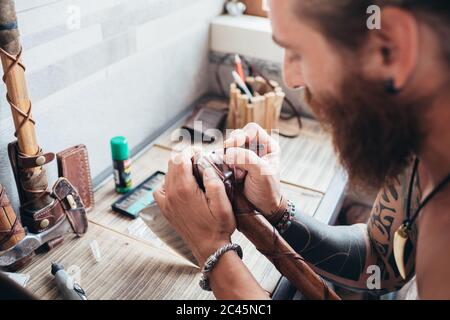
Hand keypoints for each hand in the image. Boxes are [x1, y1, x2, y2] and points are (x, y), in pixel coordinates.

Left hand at [153, 149, 235, 266]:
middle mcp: (171, 194)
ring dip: (177, 168)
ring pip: (166, 175)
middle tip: (197, 159)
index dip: (190, 151)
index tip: (199, 151)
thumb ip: (214, 182)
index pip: (180, 159)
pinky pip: (160, 190)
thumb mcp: (223, 204)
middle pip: (172, 164)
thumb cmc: (218, 228)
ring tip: (191, 170)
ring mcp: (166, 203)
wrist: (209, 249)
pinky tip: (179, 185)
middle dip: (184, 157)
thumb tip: (206, 167)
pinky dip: (168, 182)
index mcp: (184, 190)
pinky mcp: (166, 210)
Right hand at [224, 123, 281, 217]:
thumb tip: (228, 152)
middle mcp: (254, 149)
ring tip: (233, 170)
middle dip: (232, 145)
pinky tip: (227, 172)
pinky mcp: (233, 167)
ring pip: (229, 148)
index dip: (242, 134)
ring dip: (227, 156)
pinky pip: (223, 159)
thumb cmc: (267, 191)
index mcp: (268, 146)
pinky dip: (222, 163)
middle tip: (228, 156)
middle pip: (237, 136)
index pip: (252, 130)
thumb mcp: (262, 173)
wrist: (261, 210)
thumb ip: (247, 159)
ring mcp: (242, 158)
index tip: (233, 144)